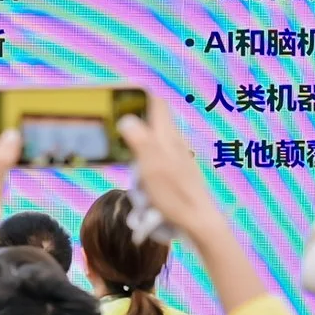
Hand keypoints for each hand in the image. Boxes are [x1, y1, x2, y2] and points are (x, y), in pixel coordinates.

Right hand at [118, 97, 224, 243]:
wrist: (199, 220)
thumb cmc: (175, 195)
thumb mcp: (151, 167)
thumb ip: (140, 140)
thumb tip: (127, 117)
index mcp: (167, 137)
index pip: (157, 103)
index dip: (140, 94)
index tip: (122, 93)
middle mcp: (175, 142)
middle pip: (156, 118)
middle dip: (136, 115)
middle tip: (114, 120)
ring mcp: (179, 156)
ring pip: (157, 136)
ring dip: (140, 136)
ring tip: (122, 144)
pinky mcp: (179, 170)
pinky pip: (159, 153)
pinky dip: (145, 154)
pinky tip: (139, 168)